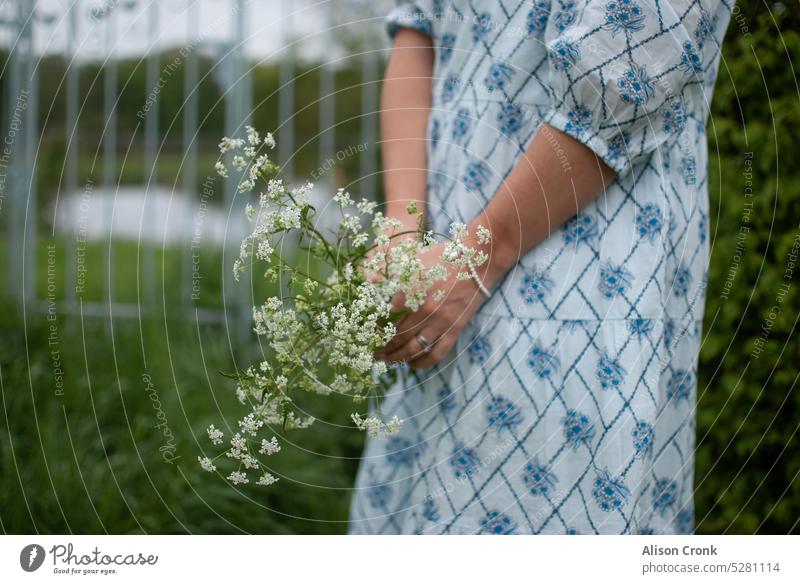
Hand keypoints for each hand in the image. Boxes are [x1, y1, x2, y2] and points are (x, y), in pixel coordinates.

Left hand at [377, 242, 487, 368]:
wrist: (477, 260)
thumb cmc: (442, 258)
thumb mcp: (412, 262)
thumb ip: (392, 278)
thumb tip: (372, 290)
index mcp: (409, 291)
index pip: (384, 319)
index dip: (373, 329)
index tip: (368, 333)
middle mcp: (422, 310)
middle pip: (395, 337)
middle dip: (382, 347)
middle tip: (373, 352)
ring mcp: (439, 321)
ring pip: (412, 349)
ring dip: (397, 358)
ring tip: (388, 361)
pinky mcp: (454, 329)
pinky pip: (436, 354)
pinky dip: (422, 363)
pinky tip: (412, 364)